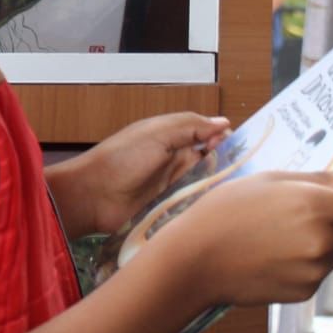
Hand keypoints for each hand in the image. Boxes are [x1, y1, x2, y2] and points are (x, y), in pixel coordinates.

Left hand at [48, 112, 229, 236]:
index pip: (208, 136)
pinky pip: (194, 206)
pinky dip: (205, 205)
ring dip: (216, 186)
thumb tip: (224, 123)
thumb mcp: (156, 133)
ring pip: (206, 184)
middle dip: (226, 164)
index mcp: (172, 138)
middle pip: (211, 162)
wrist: (93, 196)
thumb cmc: (121, 159)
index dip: (223, 139)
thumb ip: (189, 126)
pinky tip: (219, 208)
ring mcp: (174, 187)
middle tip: (239, 171)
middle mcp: (175, 162)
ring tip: (233, 190)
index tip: (234, 146)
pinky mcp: (170, 210)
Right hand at [165, 167, 332, 307]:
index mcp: (315, 206)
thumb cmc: (224, 211)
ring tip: (285, 230)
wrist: (195, 259)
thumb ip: (319, 179)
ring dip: (328, 238)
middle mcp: (322, 240)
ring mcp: (314, 269)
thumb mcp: (269, 181)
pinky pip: (319, 270)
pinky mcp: (304, 290)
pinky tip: (276, 251)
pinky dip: (309, 259)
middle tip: (324, 207)